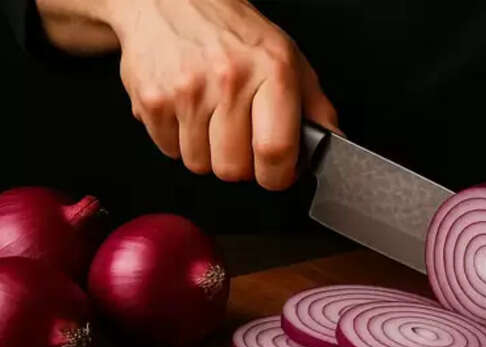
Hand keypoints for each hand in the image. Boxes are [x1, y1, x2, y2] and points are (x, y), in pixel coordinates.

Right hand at [105, 0, 338, 189]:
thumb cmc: (234, 32)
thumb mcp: (288, 59)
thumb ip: (316, 107)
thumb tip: (334, 145)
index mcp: (272, 71)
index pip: (275, 150)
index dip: (277, 175)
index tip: (277, 172)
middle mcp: (228, 80)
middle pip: (233, 168)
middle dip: (240, 164)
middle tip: (240, 138)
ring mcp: (186, 91)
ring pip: (200, 165)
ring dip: (208, 152)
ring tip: (212, 118)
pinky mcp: (151, 100)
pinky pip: (169, 151)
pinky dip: (179, 140)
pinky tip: (188, 111)